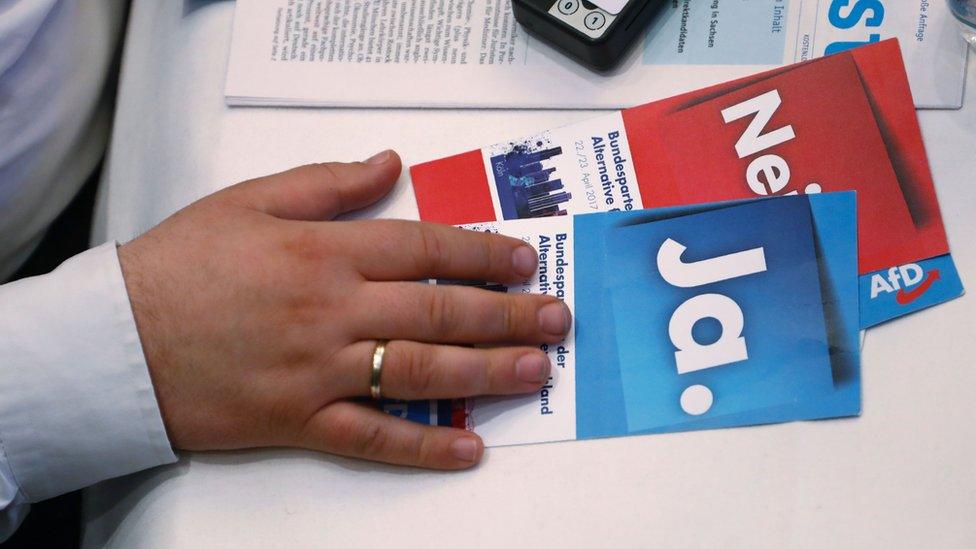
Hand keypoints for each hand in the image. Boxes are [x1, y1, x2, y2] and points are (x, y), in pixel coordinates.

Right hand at [118, 150, 570, 469]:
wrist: (117, 340)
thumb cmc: (179, 267)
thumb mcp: (249, 201)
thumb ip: (328, 184)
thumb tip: (388, 165)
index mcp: (325, 252)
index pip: (426, 250)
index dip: (484, 254)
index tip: (525, 260)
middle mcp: (333, 311)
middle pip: (440, 312)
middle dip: (508, 314)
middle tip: (554, 319)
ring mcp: (320, 371)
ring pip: (421, 373)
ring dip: (488, 373)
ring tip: (536, 371)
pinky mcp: (300, 420)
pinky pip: (373, 438)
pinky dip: (423, 447)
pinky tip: (468, 449)